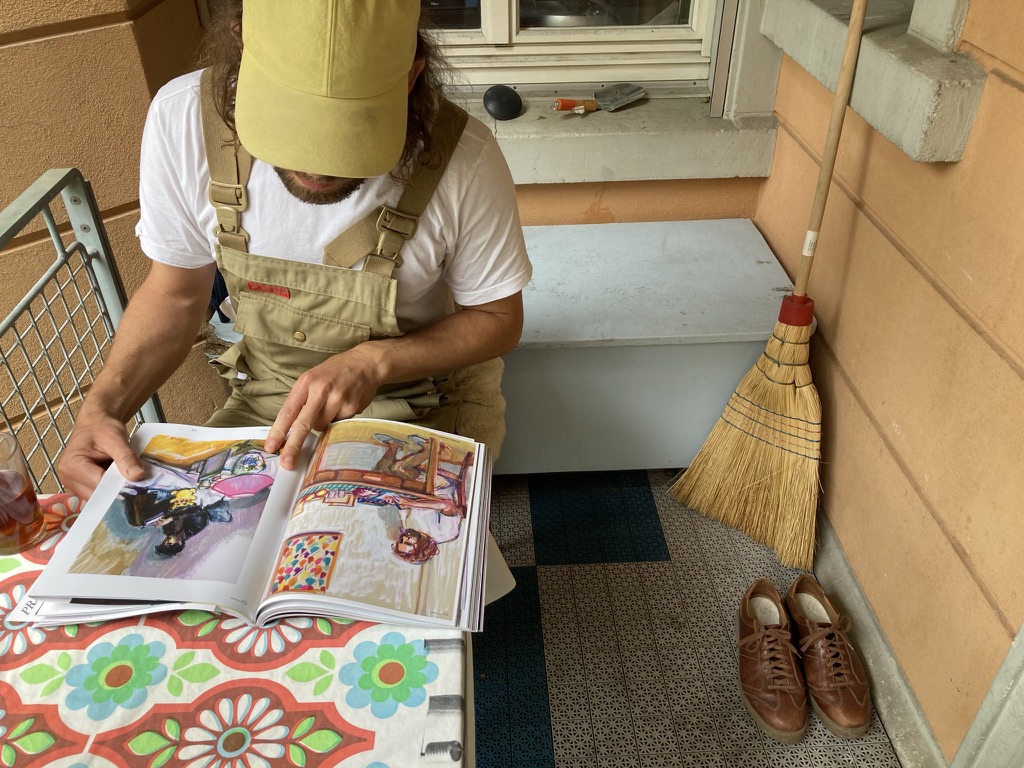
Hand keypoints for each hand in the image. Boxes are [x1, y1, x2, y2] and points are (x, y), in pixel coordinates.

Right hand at [58, 412, 144, 499]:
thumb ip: (126, 457)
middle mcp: (68, 478)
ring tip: (131, 481)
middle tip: (140, 485)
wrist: (96, 423)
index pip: (98, 484)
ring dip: (115, 491)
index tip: (139, 485)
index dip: (119, 486)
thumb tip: (137, 476)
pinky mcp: (83, 486)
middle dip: (118, 491)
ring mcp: (75, 484)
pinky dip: (113, 489)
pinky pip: (100, 493)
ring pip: (100, 497)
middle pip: (97, 494)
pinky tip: (123, 481)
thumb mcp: (116, 438)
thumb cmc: (101, 427)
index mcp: (72, 465)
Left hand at [264, 346, 382, 469]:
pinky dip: (337, 418)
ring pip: (321, 426)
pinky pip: (338, 424)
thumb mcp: (312, 378)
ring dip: (322, 422)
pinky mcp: (351, 407)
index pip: (288, 411)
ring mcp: (338, 399)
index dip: (278, 431)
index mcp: (306, 383)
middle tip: (287, 462)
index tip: (271, 446)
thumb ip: (301, 399)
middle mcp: (321, 390)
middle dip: (293, 446)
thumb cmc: (335, 372)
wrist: (365, 363)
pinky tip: (343, 404)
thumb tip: (290, 428)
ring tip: (330, 405)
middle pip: (303, 424)